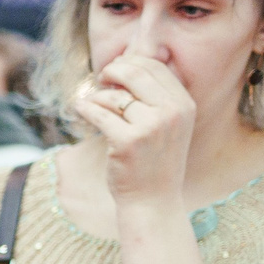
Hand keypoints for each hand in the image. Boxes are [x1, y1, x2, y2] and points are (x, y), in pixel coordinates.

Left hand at [68, 52, 195, 214]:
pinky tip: (79, 108)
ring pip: (113, 96)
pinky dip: (84, 108)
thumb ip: (152, 96)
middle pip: (134, 72)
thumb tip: (121, 65)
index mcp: (184, 103)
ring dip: (96, 97)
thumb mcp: (166, 124)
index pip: (154, 66)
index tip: (114, 72)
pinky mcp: (127, 141)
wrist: (153, 200)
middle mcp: (172, 112)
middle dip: (112, 71)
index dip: (129, 63)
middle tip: (100, 80)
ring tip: (91, 105)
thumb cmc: (153, 160)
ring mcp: (151, 126)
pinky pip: (98, 113)